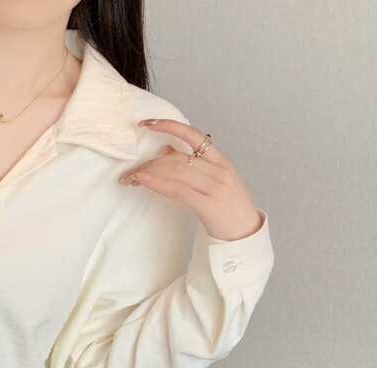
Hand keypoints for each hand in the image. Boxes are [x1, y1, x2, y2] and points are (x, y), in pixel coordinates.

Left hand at [118, 118, 262, 241]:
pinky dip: (159, 183)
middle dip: (150, 162)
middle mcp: (219, 171)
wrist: (246, 235)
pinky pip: (179, 190)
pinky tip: (144, 181)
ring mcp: (215, 187)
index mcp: (221, 162)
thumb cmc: (228, 210)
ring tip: (132, 178)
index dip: (170, 126)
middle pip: (179, 157)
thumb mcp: (214, 183)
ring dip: (150, 172)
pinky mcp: (209, 205)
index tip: (148, 123)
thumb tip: (167, 150)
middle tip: (130, 170)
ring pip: (177, 171)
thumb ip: (194, 167)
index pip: (194, 135)